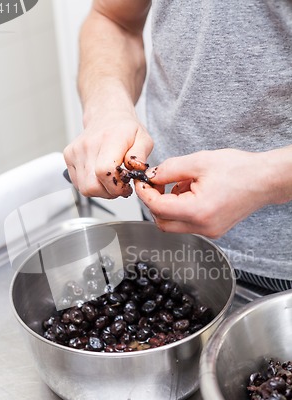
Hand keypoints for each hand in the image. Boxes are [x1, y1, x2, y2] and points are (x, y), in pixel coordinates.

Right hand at [63, 108, 152, 198]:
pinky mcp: (68, 156)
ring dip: (100, 191)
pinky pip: (78, 184)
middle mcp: (89, 144)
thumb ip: (141, 157)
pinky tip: (99, 176)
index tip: (126, 186)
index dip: (116, 186)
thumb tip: (135, 170)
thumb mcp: (144, 139)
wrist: (107, 115)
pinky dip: (91, 185)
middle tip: (119, 185)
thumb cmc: (126, 129)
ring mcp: (76, 151)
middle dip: (109, 192)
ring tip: (110, 180)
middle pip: (92, 185)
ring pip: (84, 188)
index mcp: (109, 138)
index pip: (105, 171)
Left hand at [135, 148, 272, 237]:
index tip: (141, 182)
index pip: (157, 207)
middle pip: (162, 222)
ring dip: (169, 205)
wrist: (265, 179)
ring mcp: (208, 231)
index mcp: (197, 211)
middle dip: (154, 202)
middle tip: (157, 183)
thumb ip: (169, 169)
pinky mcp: (213, 230)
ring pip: (174, 224)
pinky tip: (193, 192)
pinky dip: (182, 209)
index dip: (145, 193)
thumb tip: (151, 176)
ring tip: (183, 184)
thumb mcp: (198, 162)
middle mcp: (202, 227)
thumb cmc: (239, 169)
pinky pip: (187, 223)